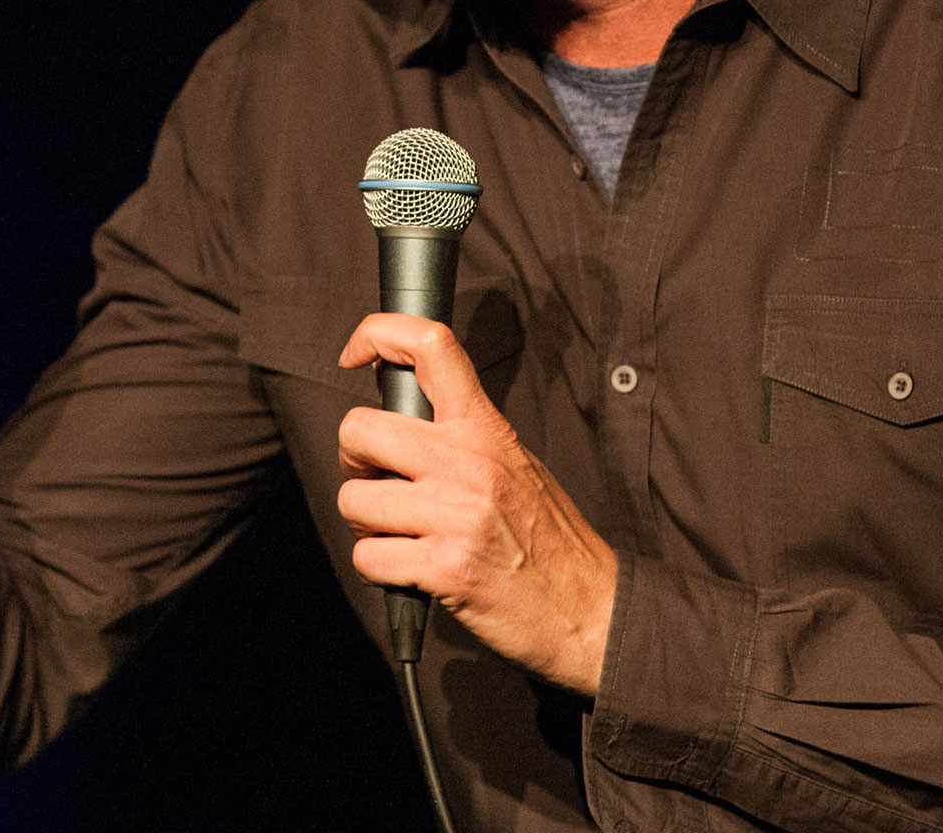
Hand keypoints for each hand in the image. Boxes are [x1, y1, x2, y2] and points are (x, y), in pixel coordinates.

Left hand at [336, 315, 618, 694]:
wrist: (590, 608)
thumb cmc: (551, 540)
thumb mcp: (516, 462)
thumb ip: (463, 434)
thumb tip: (401, 416)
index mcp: (486, 428)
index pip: (431, 347)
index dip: (379, 333)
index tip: (356, 353)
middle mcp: (468, 462)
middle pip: (360, 429)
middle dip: (353, 461)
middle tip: (376, 481)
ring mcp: (455, 514)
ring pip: (353, 500)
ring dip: (364, 524)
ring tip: (398, 533)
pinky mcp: (445, 568)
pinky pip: (368, 558)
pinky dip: (378, 569)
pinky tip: (409, 569)